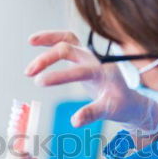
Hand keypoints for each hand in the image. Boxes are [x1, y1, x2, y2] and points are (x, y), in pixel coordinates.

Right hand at [25, 30, 157, 134]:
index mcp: (103, 71)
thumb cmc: (120, 105)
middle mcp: (95, 58)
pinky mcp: (83, 55)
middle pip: (69, 49)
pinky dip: (52, 38)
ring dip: (49, 38)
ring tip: (30, 41)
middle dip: (47, 59)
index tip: (40, 82)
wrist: (128, 98)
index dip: (59, 75)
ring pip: (68, 38)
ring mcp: (89, 54)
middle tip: (29, 73)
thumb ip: (92, 114)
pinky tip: (36, 41)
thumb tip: (74, 121)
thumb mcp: (109, 111)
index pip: (78, 70)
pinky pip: (67, 40)